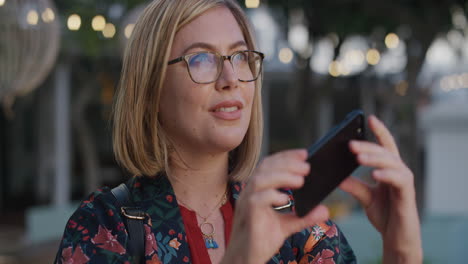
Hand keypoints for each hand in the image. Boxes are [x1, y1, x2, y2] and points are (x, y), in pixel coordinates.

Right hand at [222, 150, 328, 263]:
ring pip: (260, 179)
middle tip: (307, 168)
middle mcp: (249, 193)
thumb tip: (325, 210)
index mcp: (257, 190)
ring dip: (282, 176)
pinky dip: (272, 195)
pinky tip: (286, 199)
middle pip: (265, 167)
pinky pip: (256, 200)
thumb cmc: (261, 239)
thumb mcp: (286, 226)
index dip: (286, 156)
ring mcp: (246, 203)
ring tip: (301, 181)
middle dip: (287, 163)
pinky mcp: (248, 216)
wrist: (245, 260)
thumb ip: (304, 216)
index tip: (305, 154)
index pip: (269, 164)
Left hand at [339, 115, 422, 263]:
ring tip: (358, 158)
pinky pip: (398, 180)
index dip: (379, 131)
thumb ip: (354, 185)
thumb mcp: (365, 197)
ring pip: (391, 162)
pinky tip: (374, 174)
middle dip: (367, 146)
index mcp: (389, 169)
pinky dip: (386, 175)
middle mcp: (399, 171)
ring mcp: (404, 181)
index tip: (369, 118)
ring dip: (374, 158)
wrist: (397, 237)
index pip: (384, 146)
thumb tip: (336, 175)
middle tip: (350, 145)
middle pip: (384, 152)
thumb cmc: (385, 214)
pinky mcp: (407, 193)